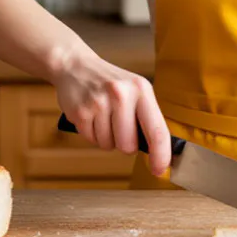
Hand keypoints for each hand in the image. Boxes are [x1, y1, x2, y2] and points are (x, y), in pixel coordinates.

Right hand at [54, 50, 172, 176]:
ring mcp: (99, 103)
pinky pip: (91, 140)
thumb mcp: (135, 91)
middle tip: (118, 125)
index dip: (160, 155)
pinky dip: (92, 134)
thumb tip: (160, 152)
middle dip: (124, 143)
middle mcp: (121, 95)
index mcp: (141, 89)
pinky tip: (91, 116)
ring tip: (103, 116)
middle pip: (129, 145)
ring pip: (109, 145)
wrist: (75, 66)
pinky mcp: (80, 112)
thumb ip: (147, 117)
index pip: (156, 130)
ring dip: (106, 137)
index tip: (160, 170)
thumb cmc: (111, 83)